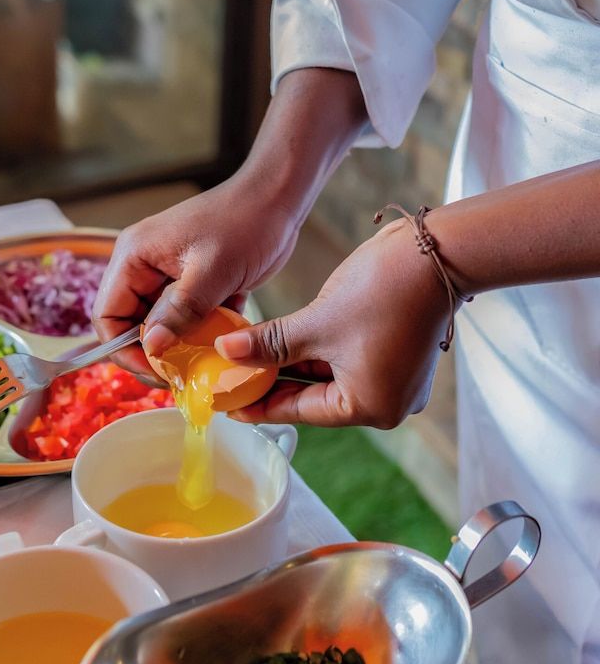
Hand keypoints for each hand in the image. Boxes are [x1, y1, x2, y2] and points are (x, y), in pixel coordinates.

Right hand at [92, 178, 300, 375]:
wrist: (278, 198)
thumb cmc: (244, 223)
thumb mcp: (213, 271)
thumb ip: (181, 310)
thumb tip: (151, 347)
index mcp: (134, 256)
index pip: (107, 315)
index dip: (124, 349)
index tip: (156, 370)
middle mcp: (144, 265)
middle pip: (130, 323)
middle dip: (152, 352)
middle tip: (179, 375)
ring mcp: (168, 274)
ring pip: (160, 324)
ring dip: (178, 345)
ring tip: (200, 364)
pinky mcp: (193, 282)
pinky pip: (185, 318)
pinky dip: (199, 333)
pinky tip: (220, 345)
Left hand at [216, 219, 451, 427]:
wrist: (438, 252)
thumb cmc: (383, 290)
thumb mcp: (316, 323)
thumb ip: (269, 343)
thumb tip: (226, 352)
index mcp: (370, 408)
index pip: (300, 411)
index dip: (258, 406)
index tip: (228, 405)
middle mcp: (386, 402)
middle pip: (314, 397)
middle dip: (273, 383)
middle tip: (230, 379)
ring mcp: (394, 379)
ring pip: (328, 378)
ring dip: (291, 366)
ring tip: (248, 358)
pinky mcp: (396, 355)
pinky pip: (345, 362)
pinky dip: (314, 354)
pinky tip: (281, 343)